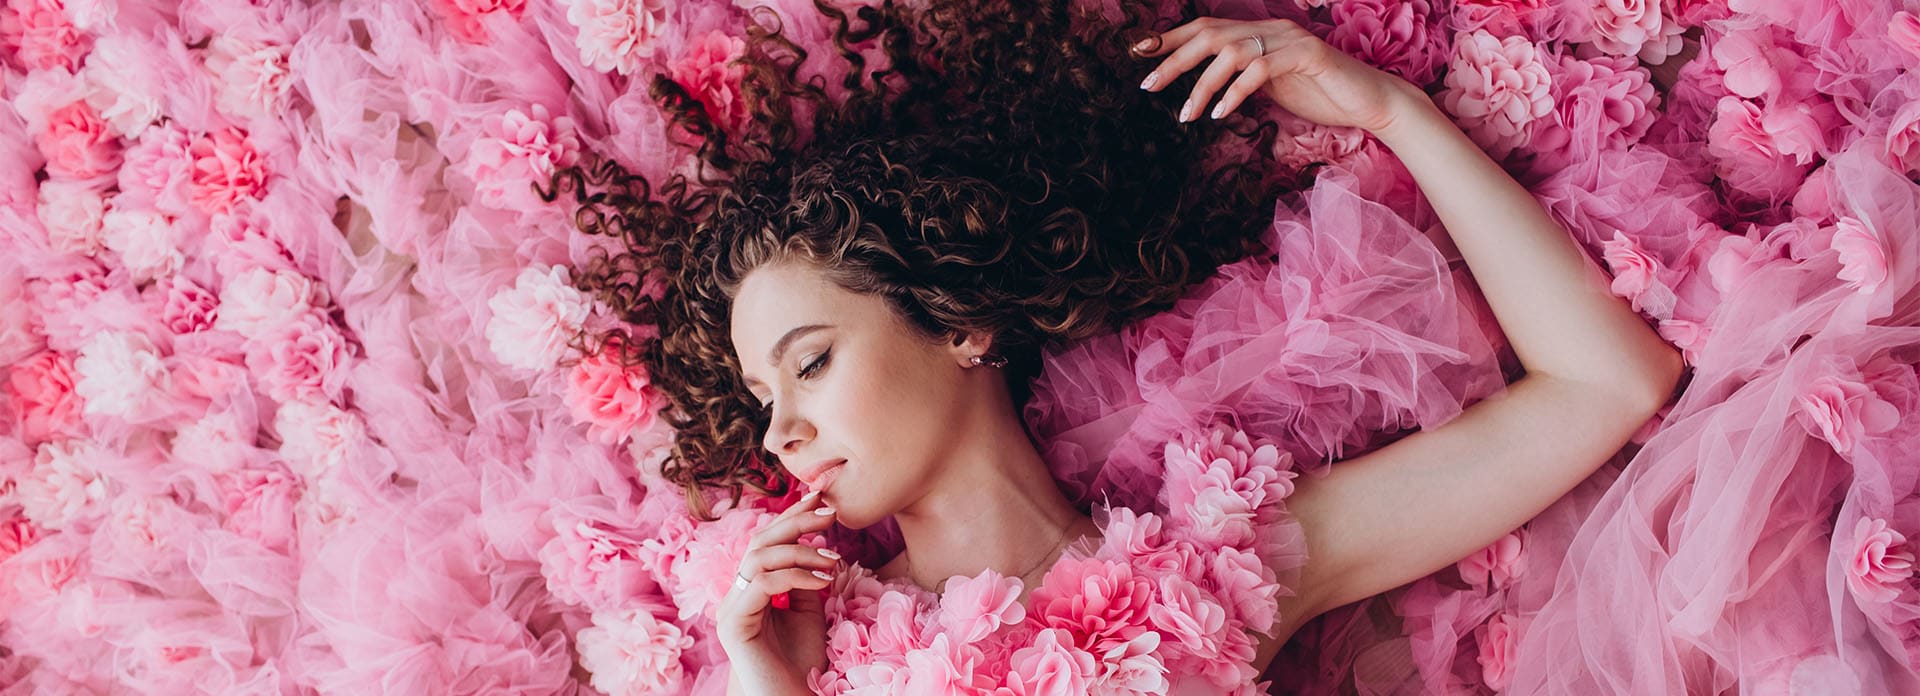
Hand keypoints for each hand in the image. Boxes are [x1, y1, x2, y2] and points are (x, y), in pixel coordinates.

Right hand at [716, 489, 839, 679]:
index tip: (822, 498)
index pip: (767, 542)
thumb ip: (806, 580)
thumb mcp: (810, 612)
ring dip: (801, 551)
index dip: (792, 517)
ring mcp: (731, 608)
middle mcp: (735, 594)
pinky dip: (795, 576)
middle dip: (796, 521)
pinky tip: (823, 581)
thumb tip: (817, 546)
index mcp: (750, 588)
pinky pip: (762, 583)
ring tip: (834, 558)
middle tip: (829, 511)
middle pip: (759, 541)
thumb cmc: (803, 663)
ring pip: (758, 557)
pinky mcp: (734, 623)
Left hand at [1133, 17, 1419, 132]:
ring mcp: (1289, 39)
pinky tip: (1222, 114)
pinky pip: (1260, 69)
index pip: (1207, 28)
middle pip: (1210, 34)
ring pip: (1230, 52)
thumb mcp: (1272, 87)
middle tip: (1147, 85)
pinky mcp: (1307, 54)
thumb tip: (1207, 88)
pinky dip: (1235, 92)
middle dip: (1174, 59)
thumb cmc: (1320, 96)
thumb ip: (1241, 79)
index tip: (1139, 53)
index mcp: (1260, 33)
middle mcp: (1271, 28)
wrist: (1368, 101)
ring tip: (1185, 114)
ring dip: (1201, 85)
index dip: (1172, 38)